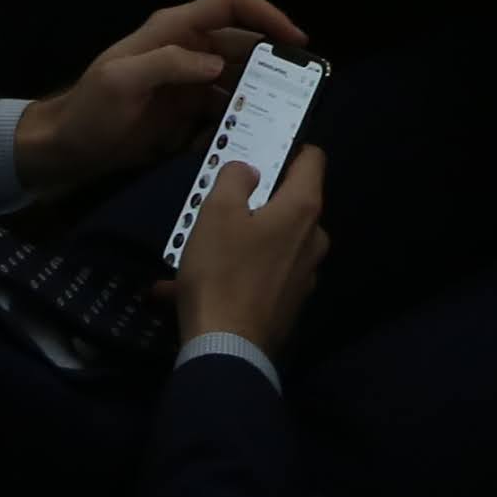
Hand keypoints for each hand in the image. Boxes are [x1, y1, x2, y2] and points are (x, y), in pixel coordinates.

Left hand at [9, 0, 306, 195]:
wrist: (66, 147)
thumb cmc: (90, 109)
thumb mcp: (122, 81)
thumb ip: (169, 64)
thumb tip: (218, 63)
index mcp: (174, 29)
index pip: (231, 6)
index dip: (267, 15)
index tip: (297, 41)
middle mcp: (188, 48)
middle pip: (244, 43)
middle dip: (273, 60)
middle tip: (300, 87)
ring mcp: (189, 80)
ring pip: (239, 78)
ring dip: (259, 93)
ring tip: (281, 116)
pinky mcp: (187, 110)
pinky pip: (224, 108)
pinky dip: (237, 118)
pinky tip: (246, 136)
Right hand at [171, 136, 328, 355]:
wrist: (227, 349)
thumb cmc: (222, 271)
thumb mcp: (216, 213)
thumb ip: (234, 179)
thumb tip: (249, 169)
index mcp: (303, 209)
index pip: (312, 158)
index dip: (290, 147)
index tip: (261, 148)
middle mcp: (313, 240)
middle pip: (291, 204)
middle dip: (258, 200)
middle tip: (220, 203)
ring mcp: (304, 275)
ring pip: (271, 244)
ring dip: (237, 244)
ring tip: (193, 252)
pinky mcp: (289, 304)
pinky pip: (259, 278)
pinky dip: (232, 276)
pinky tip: (183, 290)